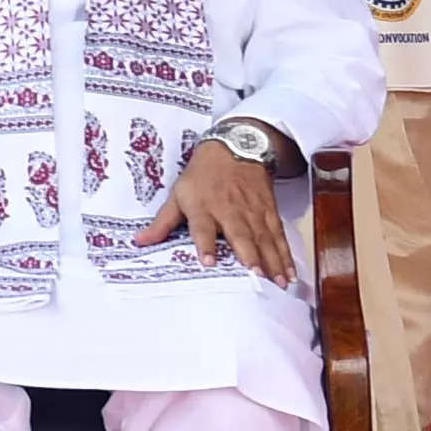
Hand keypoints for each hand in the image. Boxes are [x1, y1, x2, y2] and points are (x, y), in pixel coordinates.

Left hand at [139, 140, 295, 284]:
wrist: (234, 147)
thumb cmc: (202, 175)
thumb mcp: (178, 194)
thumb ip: (163, 222)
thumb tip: (140, 241)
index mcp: (203, 207)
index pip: (203, 227)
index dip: (205, 244)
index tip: (209, 261)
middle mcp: (229, 210)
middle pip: (240, 234)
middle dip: (249, 256)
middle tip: (256, 277)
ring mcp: (252, 211)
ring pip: (264, 239)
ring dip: (272, 262)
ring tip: (278, 283)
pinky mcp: (269, 212)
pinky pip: (278, 236)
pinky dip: (286, 254)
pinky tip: (290, 272)